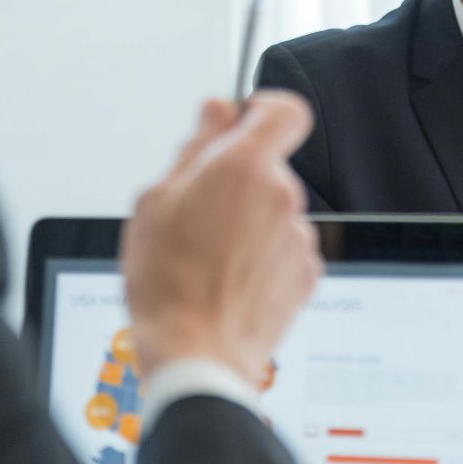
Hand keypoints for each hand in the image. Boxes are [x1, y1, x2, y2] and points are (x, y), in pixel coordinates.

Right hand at [122, 92, 320, 385]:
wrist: (195, 353)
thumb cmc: (167, 282)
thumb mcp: (156, 200)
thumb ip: (195, 147)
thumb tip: (216, 113)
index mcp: (244, 167)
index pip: (284, 111)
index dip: (263, 110)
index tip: (243, 121)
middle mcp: (282, 196)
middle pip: (268, 168)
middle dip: (237, 182)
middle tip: (196, 213)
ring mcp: (298, 237)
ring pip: (274, 211)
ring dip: (248, 224)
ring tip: (208, 258)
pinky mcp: (306, 274)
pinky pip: (284, 249)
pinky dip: (262, 258)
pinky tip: (228, 280)